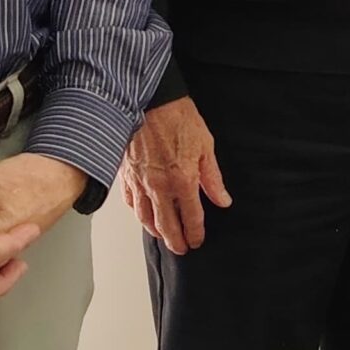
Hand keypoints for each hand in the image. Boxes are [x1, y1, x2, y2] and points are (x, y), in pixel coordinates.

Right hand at [117, 97, 229, 254]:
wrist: (151, 100)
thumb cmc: (178, 117)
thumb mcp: (205, 146)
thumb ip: (213, 178)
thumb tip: (222, 200)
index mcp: (183, 181)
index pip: (191, 218)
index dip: (196, 233)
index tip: (198, 240)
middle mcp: (159, 186)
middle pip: (167, 226)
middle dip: (175, 241)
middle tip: (181, 249)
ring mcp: (140, 182)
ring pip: (145, 218)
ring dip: (155, 232)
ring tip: (162, 237)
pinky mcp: (127, 174)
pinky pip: (131, 202)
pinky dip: (137, 213)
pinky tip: (142, 215)